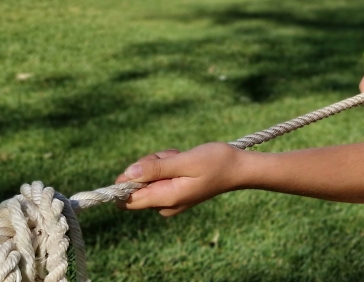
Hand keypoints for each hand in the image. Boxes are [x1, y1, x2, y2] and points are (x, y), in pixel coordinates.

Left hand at [115, 142, 242, 215]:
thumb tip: (127, 175)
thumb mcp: (185, 161)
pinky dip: (167, 165)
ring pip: (147, 178)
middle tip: (173, 157)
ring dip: (160, 163)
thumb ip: (156, 169)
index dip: (125, 182)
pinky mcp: (173, 193)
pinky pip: (158, 178)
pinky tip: (183, 161)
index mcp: (166, 198)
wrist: (238, 167)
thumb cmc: (215, 162)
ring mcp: (169, 200)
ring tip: (181, 158)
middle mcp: (164, 204)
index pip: (127, 200)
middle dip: (148, 166)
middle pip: (136, 186)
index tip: (142, 165)